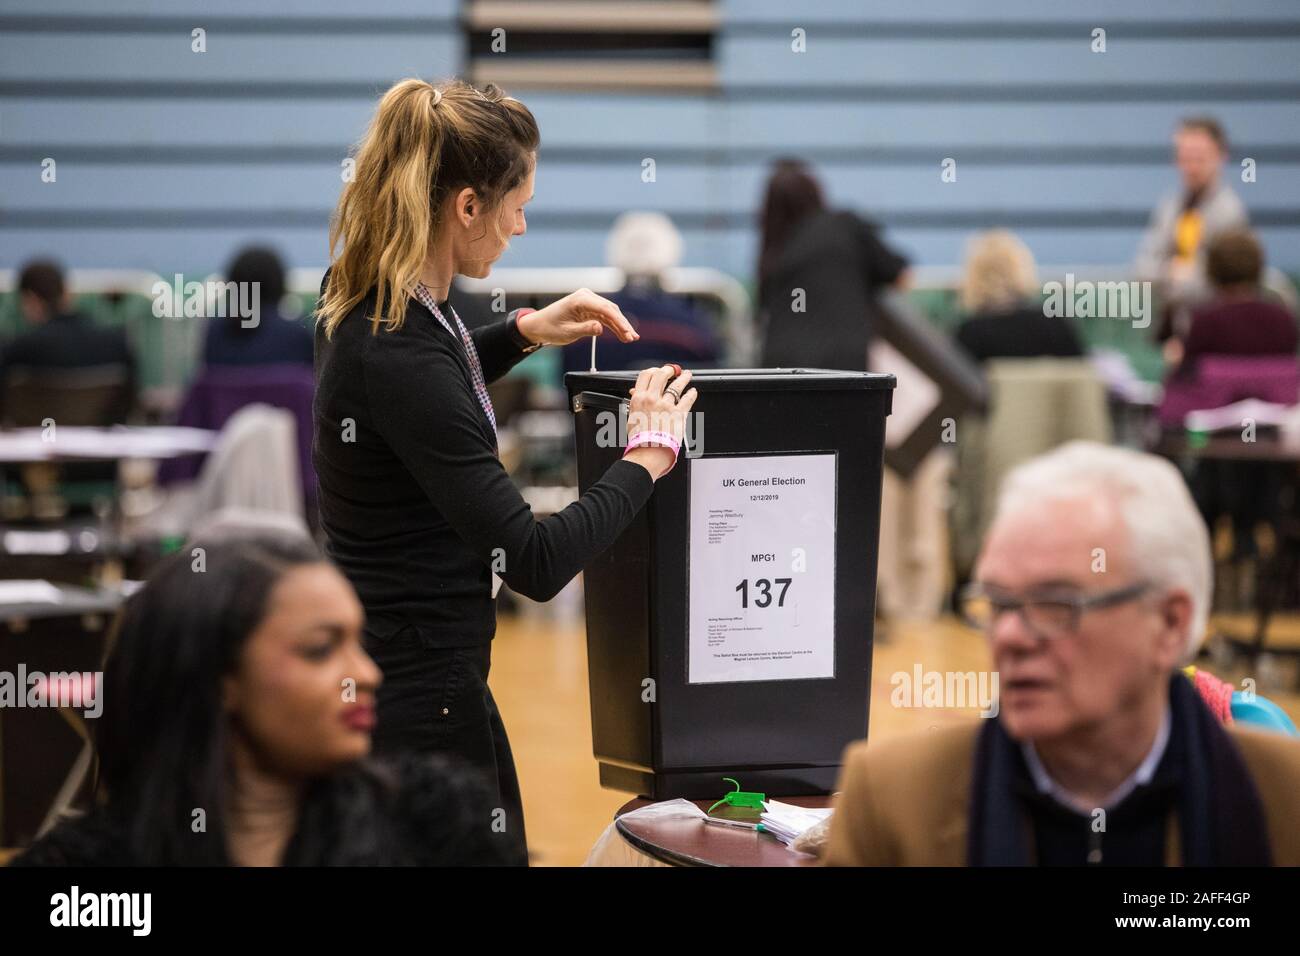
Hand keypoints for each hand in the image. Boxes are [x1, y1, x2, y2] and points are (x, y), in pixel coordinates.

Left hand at [516, 288, 639, 346]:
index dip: (618, 321)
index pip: (605, 309)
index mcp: (580, 299)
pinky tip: (622, 334)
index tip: (627, 332)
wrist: (539, 326)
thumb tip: (601, 328)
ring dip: (620, 325)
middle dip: (623, 324)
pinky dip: (613, 325)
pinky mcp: (589, 308)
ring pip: (610, 313)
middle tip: (632, 337)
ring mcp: (589, 301)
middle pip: (611, 309)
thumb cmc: (550, 327)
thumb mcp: (567, 332)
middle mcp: (586, 296)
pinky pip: (605, 316)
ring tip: (631, 338)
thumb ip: (585, 329)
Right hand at [623, 364, 698, 481]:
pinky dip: (691, 394)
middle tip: (674, 370)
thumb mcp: (631, 416)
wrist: (648, 451)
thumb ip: (635, 402)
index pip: (646, 375)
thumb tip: (634, 392)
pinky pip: (687, 399)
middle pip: (662, 375)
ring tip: (687, 375)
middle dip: (669, 370)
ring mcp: (666, 405)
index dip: (654, 370)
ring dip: (684, 378)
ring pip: (677, 385)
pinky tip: (693, 392)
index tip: (658, 371)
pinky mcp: (678, 414)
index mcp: (639, 398)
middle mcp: (652, 399)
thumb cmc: (639, 438)